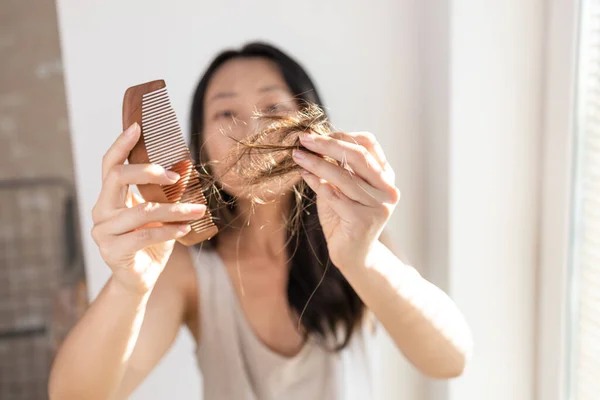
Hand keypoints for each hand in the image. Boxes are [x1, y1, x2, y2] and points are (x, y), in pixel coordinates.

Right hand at [90, 123, 206, 292]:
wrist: (141, 278)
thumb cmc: (152, 241)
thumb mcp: (163, 213)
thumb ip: (168, 192)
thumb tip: (186, 166)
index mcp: (110, 197)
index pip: (110, 165)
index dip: (121, 144)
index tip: (137, 126)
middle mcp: (101, 210)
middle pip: (117, 177)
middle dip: (148, 171)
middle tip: (176, 175)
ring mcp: (103, 231)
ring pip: (141, 210)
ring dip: (174, 209)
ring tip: (197, 210)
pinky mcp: (112, 251)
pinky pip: (145, 235)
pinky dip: (169, 230)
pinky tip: (185, 228)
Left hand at [292, 132, 399, 269]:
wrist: (352, 255)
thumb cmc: (344, 218)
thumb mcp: (341, 187)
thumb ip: (336, 167)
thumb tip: (313, 142)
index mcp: (386, 176)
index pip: (368, 144)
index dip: (341, 136)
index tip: (316, 134)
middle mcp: (388, 189)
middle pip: (357, 156)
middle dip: (327, 144)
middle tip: (303, 139)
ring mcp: (379, 205)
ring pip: (344, 176)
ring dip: (316, 162)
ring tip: (297, 156)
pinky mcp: (364, 220)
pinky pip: (335, 196)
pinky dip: (317, 182)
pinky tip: (304, 175)